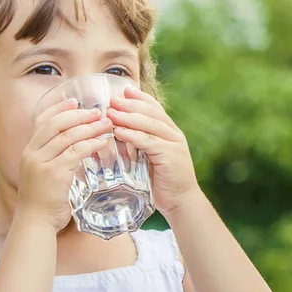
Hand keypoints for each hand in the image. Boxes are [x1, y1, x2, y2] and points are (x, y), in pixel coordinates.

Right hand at [17, 99, 111, 230]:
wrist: (34, 223)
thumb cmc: (42, 202)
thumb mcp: (42, 174)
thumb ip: (53, 158)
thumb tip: (74, 145)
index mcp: (28, 150)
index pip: (41, 120)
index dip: (58, 108)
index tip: (75, 101)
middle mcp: (32, 153)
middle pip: (55, 124)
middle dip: (78, 115)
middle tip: (98, 111)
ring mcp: (41, 162)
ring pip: (67, 136)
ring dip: (89, 127)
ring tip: (106, 124)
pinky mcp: (54, 174)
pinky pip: (76, 152)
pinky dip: (91, 144)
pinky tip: (103, 142)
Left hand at [107, 88, 199, 214]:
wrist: (180, 202)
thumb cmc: (162, 181)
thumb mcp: (150, 158)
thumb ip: (140, 144)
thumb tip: (117, 131)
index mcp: (170, 132)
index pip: (155, 108)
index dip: (140, 98)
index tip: (124, 90)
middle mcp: (174, 134)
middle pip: (151, 112)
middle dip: (131, 104)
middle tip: (112, 99)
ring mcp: (174, 143)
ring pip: (150, 124)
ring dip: (128, 117)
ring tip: (111, 113)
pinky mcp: (170, 155)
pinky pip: (148, 141)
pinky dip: (132, 135)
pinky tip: (119, 131)